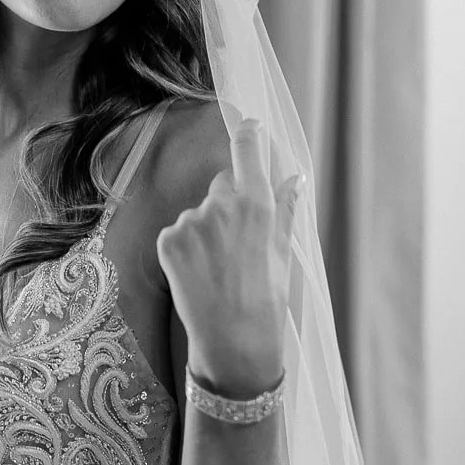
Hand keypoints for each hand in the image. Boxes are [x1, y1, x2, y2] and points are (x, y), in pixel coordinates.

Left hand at [155, 117, 302, 393]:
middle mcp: (223, 205)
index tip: (248, 122)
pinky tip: (198, 275)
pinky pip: (176, 234)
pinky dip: (183, 251)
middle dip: (226, 205)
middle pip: (221, 185)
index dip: (248, 133)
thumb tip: (296, 178)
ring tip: (217, 270)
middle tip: (235, 248)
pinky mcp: (169, 239)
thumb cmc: (267, 298)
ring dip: (204, 234)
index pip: (248, 151)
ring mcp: (193, 221)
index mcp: (258, 204)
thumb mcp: (284, 252)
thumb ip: (286, 209)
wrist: (235, 341)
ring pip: (197, 215)